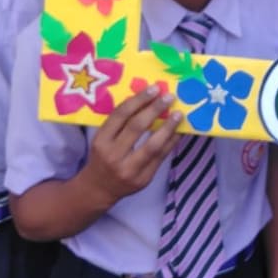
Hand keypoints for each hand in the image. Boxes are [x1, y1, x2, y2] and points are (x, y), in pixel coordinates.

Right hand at [79, 86, 182, 206]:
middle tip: (169, 97)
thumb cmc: (103, 156)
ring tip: (178, 114)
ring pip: (153, 145)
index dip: (138, 100)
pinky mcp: (143, 179)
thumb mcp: (103, 138)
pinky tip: (178, 131)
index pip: (120, 115)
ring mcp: (128, 169)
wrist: (98, 188)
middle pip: (136, 127)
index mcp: (101, 141)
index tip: (154, 89)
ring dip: (168, 127)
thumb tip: (148, 99)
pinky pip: (161, 157)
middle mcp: (113, 155)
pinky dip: (171, 142)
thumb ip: (120, 122)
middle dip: (155, 109)